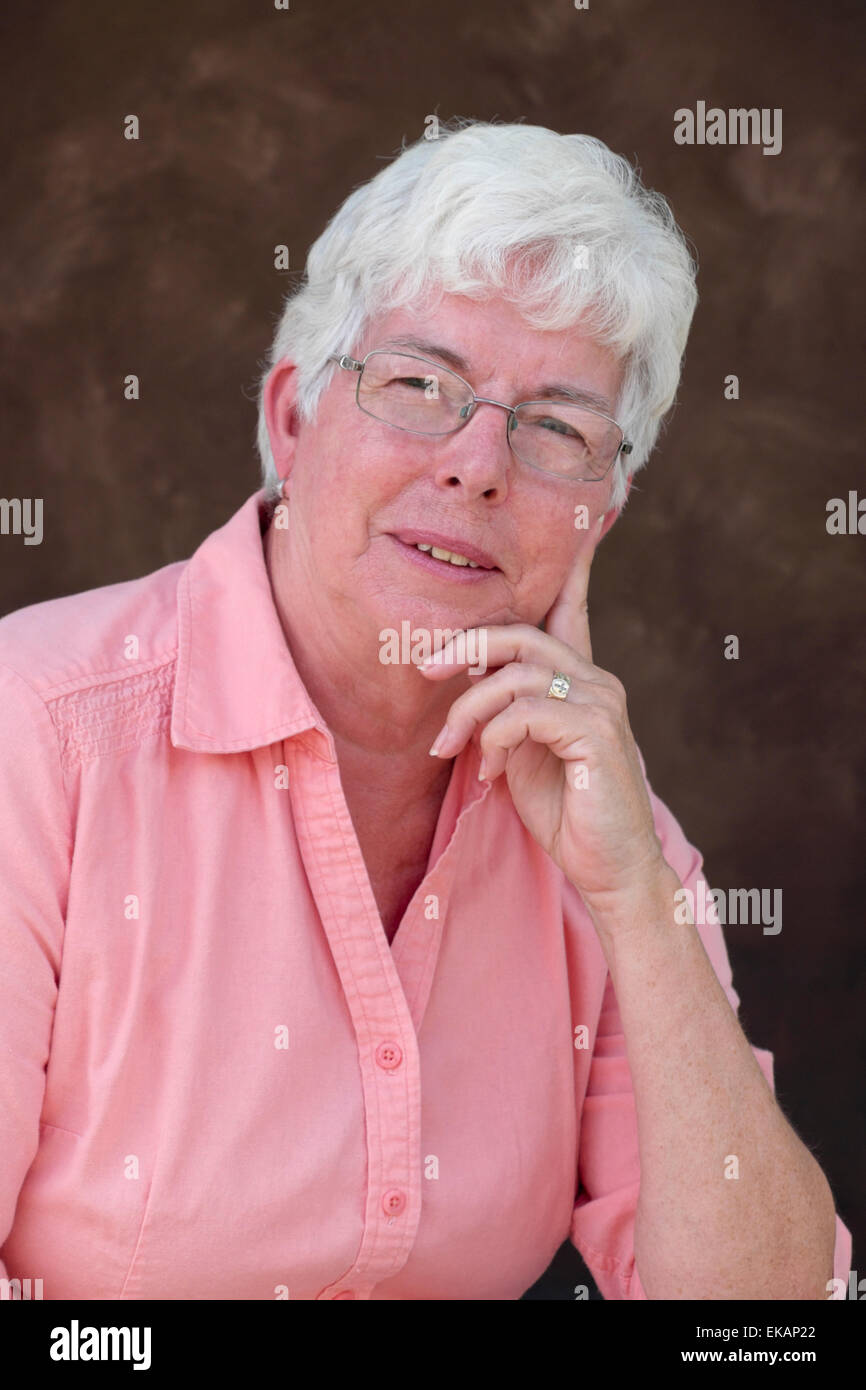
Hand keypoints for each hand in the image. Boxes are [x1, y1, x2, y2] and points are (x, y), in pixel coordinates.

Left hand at [419, 516, 665, 913]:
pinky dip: (496, 738)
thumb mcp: (524, 753)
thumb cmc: (566, 812)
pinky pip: (527, 711)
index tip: (582, 511)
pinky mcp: (597, 734)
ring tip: (448, 748)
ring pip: (516, 672)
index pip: (571, 607)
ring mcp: (601, 704)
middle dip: (462, 645)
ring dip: (468, 710)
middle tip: (422, 670)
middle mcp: (597, 680)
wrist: (612, 869)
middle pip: (520, 632)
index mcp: (581, 678)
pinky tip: (492, 771)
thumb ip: (505, 712)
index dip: (570, 563)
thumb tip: (468, 681)